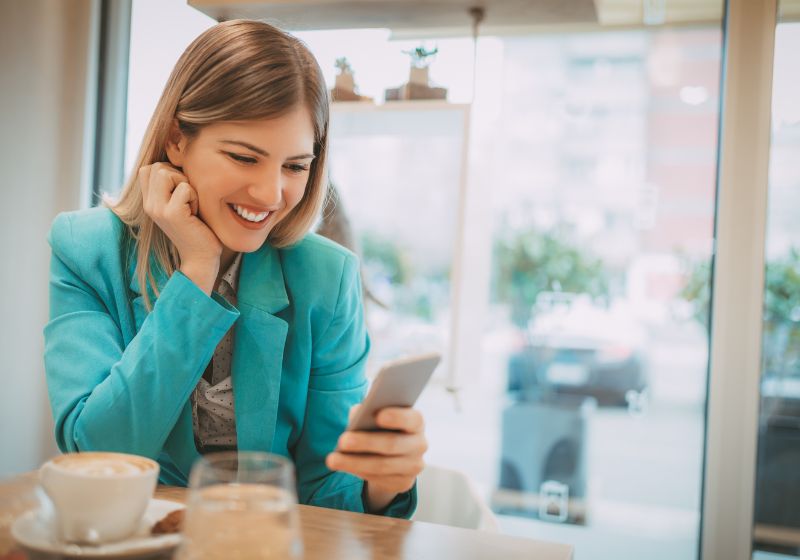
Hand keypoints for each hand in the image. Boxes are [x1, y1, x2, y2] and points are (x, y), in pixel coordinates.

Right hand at [139, 162, 221, 292]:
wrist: (201, 257)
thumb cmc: (197, 228)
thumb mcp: (180, 204)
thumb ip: (172, 187)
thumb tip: (177, 160)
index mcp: (149, 202)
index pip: (148, 168)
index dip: (168, 171)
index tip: (181, 191)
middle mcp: (149, 205)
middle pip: (156, 166)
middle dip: (178, 176)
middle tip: (188, 198)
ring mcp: (158, 209)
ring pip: (165, 172)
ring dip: (185, 184)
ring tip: (191, 204)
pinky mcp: (172, 214)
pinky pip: (184, 187)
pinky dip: (194, 196)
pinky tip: (196, 213)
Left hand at [326, 405, 426, 511]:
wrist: (393, 454)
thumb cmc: (381, 427)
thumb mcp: (376, 415)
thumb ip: (368, 411)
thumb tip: (357, 414)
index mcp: (416, 422)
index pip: (412, 419)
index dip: (397, 417)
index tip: (378, 415)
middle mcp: (419, 444)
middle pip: (392, 444)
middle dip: (365, 443)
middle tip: (343, 441)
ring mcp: (414, 466)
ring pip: (382, 466)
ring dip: (355, 463)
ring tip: (333, 459)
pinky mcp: (404, 483)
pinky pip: (379, 479)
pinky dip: (359, 472)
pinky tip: (344, 466)